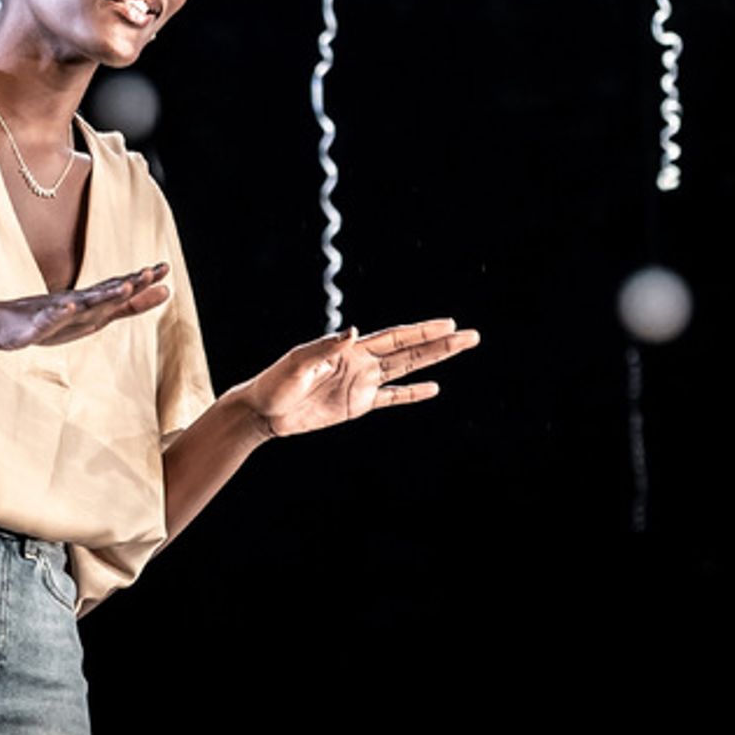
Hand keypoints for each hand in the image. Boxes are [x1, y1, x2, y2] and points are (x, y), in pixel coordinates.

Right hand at [0, 265, 170, 352]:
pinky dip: (61, 312)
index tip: (165, 269)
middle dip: (131, 283)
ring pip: (84, 303)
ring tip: (122, 287)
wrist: (2, 324)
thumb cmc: (50, 320)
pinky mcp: (38, 323)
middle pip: (108, 292)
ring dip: (103, 295)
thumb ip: (125, 306)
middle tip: (152, 271)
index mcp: (91, 304)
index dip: (143, 282)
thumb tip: (157, 292)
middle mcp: (78, 304)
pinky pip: (51, 317)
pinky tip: (69, 306)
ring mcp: (57, 311)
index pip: (121, 290)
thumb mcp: (93, 317)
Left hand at [237, 319, 478, 438]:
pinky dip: (412, 394)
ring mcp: (361, 384)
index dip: (422, 331)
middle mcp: (361, 363)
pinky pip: (391, 398)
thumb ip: (325, 348)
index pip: (395, 338)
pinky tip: (434, 388)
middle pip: (409, 351)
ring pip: (406, 370)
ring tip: (459, 349)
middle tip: (470, 334)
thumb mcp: (298, 364)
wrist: (264, 411)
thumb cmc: (276, 382)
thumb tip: (353, 331)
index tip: (448, 322)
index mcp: (350, 350)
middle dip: (440, 343)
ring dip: (434, 361)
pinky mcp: (356, 405)